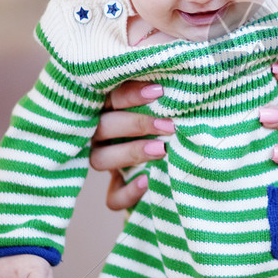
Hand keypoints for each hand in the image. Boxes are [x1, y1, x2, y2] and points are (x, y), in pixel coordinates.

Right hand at [89, 81, 174, 210]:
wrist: (177, 156)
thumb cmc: (168, 118)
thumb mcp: (163, 104)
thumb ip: (162, 94)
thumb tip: (178, 80)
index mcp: (107, 108)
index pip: (109, 98)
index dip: (130, 95)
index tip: (159, 91)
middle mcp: (99, 134)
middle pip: (102, 127)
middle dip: (136, 124)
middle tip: (168, 125)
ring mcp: (105, 162)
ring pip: (100, 159)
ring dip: (130, 153)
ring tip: (162, 149)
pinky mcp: (115, 190)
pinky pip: (112, 197)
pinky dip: (128, 192)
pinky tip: (147, 181)